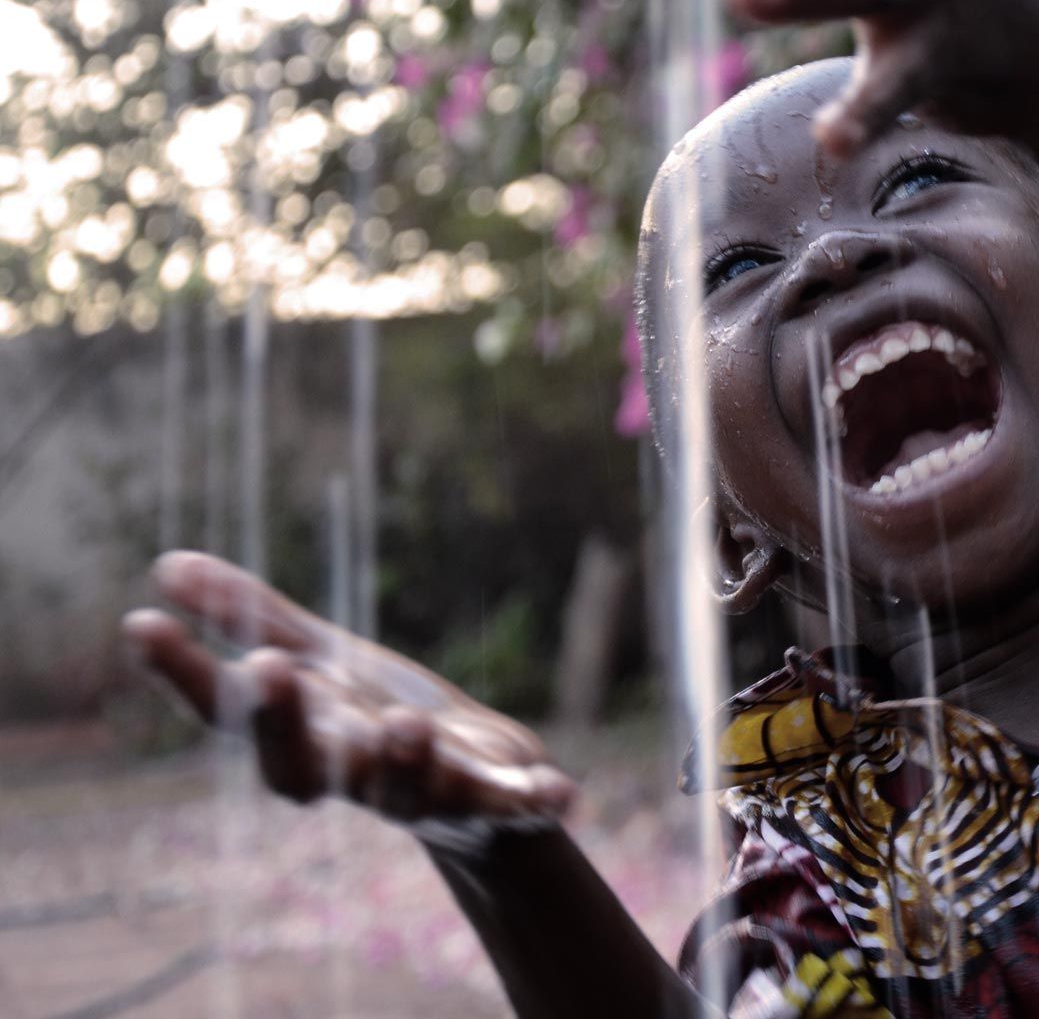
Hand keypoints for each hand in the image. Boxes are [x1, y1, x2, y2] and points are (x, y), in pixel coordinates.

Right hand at [123, 551, 574, 837]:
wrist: (482, 797)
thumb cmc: (381, 723)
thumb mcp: (325, 664)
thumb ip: (256, 620)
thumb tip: (168, 564)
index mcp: (309, 735)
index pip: (229, 715)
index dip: (184, 674)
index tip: (140, 620)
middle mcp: (356, 774)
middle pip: (304, 769)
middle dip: (285, 724)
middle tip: (270, 670)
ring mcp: (430, 794)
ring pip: (409, 791)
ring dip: (405, 762)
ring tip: (404, 726)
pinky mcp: (500, 803)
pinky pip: (519, 807)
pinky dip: (539, 800)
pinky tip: (564, 792)